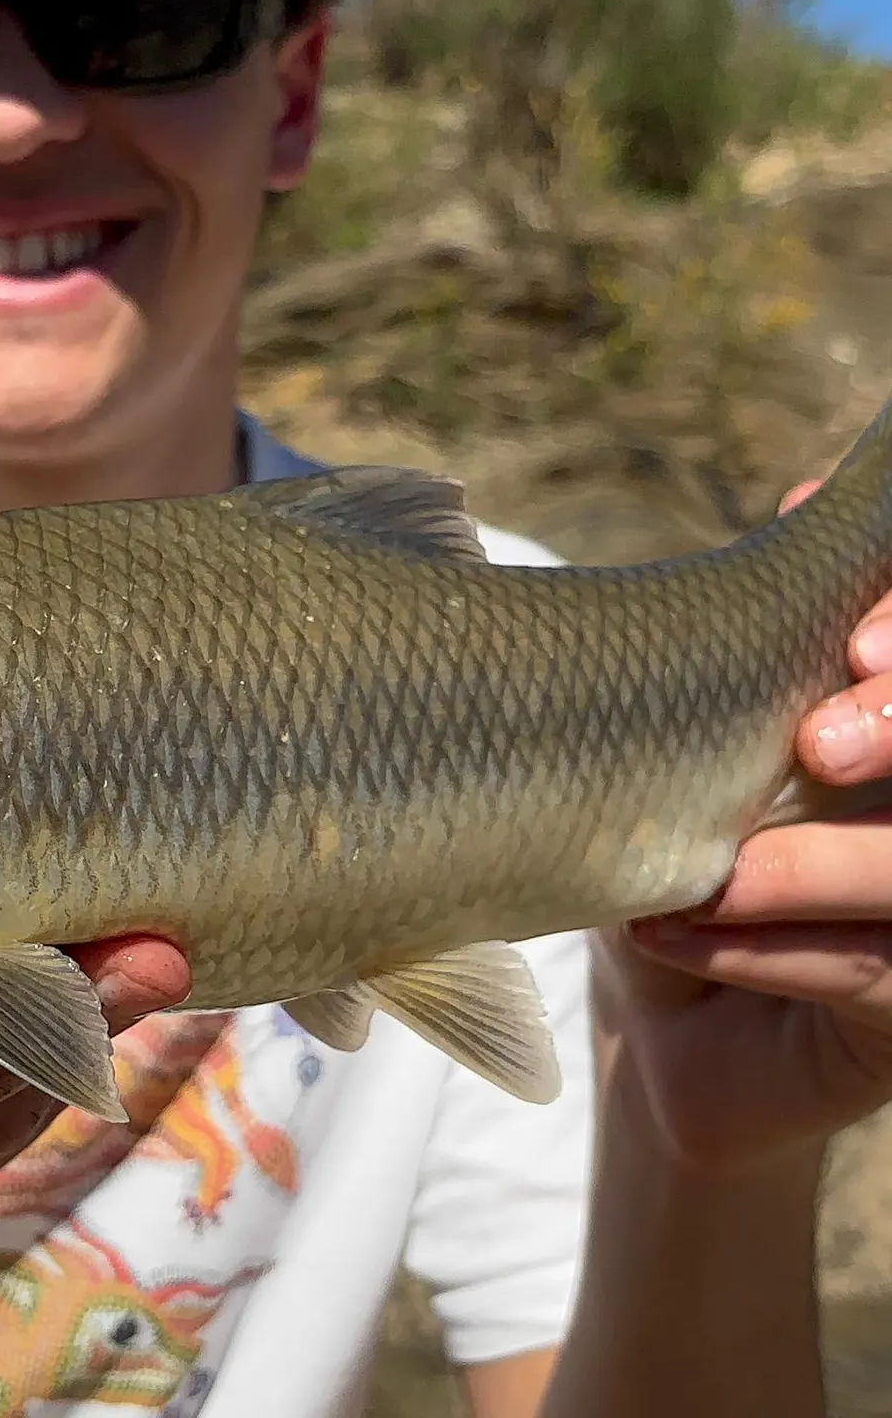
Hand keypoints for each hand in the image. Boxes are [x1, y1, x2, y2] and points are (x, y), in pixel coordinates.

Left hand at [599, 479, 891, 1171]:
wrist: (660, 1034)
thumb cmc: (673, 849)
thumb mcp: (691, 734)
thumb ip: (754, 633)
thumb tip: (810, 493)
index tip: (862, 647)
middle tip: (816, 741)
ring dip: (822, 863)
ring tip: (709, 871)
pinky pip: (885, 981)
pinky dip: (775, 952)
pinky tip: (678, 935)